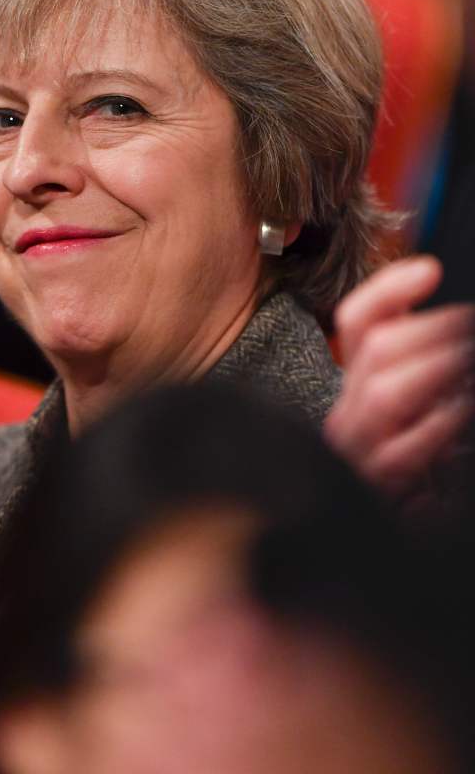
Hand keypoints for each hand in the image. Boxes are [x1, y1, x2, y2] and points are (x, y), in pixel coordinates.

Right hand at [324, 256, 474, 496]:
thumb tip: (461, 334)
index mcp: (358, 386)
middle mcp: (349, 412)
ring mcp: (356, 450)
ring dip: (437, 368)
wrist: (367, 541)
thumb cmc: (413, 469)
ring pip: (381, 393)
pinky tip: (460, 414)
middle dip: (434, 329)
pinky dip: (435, 428)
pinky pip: (400, 452)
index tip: (431, 271)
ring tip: (469, 357)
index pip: (357, 321)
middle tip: (472, 326)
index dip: (389, 290)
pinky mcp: (373, 487)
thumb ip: (431, 370)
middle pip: (373, 350)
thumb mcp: (420, 410)